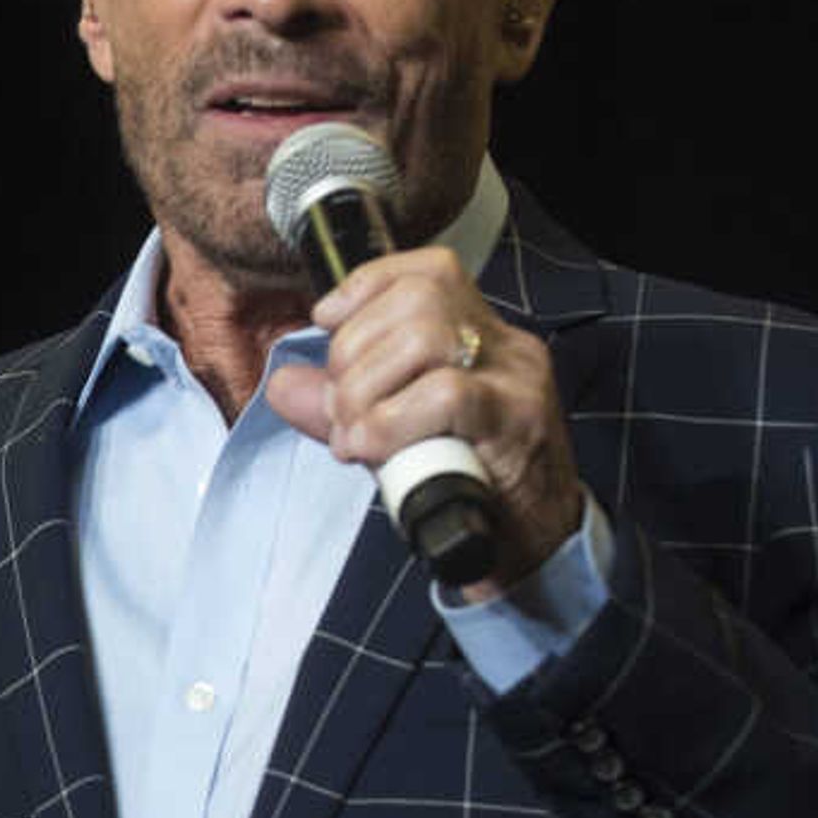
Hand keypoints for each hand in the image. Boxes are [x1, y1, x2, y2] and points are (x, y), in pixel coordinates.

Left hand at [258, 244, 582, 600]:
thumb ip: (341, 406)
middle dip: (354, 350)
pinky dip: (390, 421)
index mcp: (480, 337)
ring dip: (367, 388)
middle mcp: (505, 346)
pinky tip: (371, 448)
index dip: (367, 284)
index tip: (326, 320)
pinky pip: (445, 395)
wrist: (534, 546)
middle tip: (340, 410)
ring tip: (354, 435)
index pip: (429, 271)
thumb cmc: (468, 487)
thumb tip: (283, 384)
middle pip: (419, 298)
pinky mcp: (517, 421)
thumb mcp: (394, 437)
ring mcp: (516, 380)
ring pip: (426, 337)